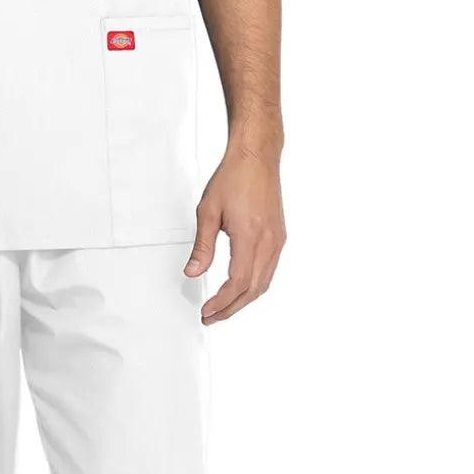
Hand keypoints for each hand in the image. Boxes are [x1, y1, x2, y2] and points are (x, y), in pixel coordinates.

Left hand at [185, 148, 285, 322]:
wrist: (257, 157)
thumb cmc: (234, 178)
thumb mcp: (208, 211)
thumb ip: (202, 246)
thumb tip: (194, 272)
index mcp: (250, 236)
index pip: (238, 282)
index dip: (222, 301)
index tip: (207, 310)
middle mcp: (269, 242)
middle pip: (253, 289)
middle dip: (231, 308)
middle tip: (211, 316)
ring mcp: (277, 240)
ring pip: (264, 282)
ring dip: (244, 300)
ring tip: (224, 308)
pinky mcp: (279, 236)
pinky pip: (270, 270)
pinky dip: (255, 286)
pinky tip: (241, 289)